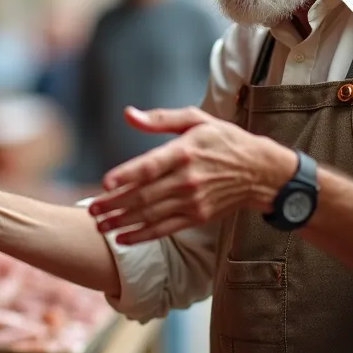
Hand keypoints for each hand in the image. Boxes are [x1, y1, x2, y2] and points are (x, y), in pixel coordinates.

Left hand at [88, 106, 296, 244]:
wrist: (260, 171)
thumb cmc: (225, 140)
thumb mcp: (196, 119)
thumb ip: (160, 119)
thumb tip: (128, 114)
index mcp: (184, 152)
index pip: (149, 167)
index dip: (126, 176)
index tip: (105, 184)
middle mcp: (187, 179)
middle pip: (144, 195)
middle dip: (114, 204)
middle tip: (92, 210)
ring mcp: (192, 201)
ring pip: (151, 215)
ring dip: (123, 222)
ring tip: (101, 226)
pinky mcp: (197, 216)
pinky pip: (165, 229)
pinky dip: (143, 235)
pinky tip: (123, 238)